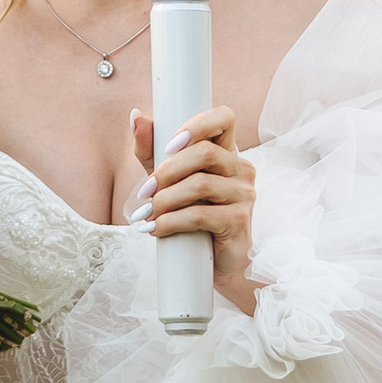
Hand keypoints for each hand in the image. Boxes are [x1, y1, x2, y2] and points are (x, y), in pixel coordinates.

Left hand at [130, 105, 256, 313]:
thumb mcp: (167, 180)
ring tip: (146, 214)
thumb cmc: (192, 218)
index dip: (198, 124)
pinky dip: (172, 222)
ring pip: (201, 184)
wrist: (214, 265)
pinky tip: (156, 229)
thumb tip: (136, 117)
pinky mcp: (239, 222)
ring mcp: (244, 195)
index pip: (224, 118)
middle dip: (167, 171)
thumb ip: (152, 150)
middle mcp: (241, 169)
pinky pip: (201, 215)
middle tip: (144, 191)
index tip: (168, 144)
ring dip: (165, 200)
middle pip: (205, 152)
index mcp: (226, 153)